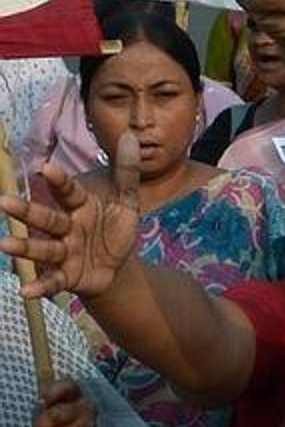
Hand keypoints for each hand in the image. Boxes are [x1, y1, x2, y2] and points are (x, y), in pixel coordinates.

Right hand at [0, 134, 139, 298]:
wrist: (118, 266)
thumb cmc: (114, 228)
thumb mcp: (127, 201)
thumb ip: (126, 171)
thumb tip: (129, 136)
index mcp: (81, 207)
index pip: (68, 192)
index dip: (59, 181)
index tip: (46, 167)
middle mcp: (67, 228)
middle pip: (47, 219)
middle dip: (26, 212)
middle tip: (3, 202)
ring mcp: (65, 253)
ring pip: (43, 249)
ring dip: (24, 247)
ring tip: (4, 244)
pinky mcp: (67, 276)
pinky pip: (52, 281)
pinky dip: (39, 287)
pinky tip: (25, 291)